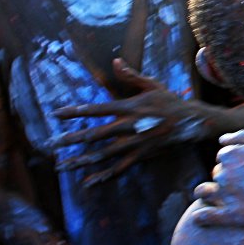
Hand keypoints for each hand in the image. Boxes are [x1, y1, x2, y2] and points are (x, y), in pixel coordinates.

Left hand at [53, 59, 210, 184]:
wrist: (191, 122)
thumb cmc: (170, 101)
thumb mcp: (152, 85)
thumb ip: (131, 76)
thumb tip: (115, 62)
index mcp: (130, 107)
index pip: (98, 109)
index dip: (76, 111)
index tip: (57, 114)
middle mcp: (130, 126)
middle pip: (96, 134)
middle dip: (72, 139)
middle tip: (52, 144)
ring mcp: (135, 143)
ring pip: (104, 154)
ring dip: (82, 160)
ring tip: (62, 166)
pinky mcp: (141, 155)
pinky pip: (120, 168)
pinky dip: (104, 176)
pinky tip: (89, 182)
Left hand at [191, 129, 243, 226]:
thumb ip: (242, 135)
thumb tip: (221, 139)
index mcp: (230, 154)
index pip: (224, 155)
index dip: (236, 160)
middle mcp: (224, 174)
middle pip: (217, 173)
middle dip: (226, 176)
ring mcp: (226, 195)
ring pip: (204, 193)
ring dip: (206, 193)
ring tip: (216, 197)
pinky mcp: (232, 215)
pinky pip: (206, 217)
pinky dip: (200, 217)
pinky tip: (199, 218)